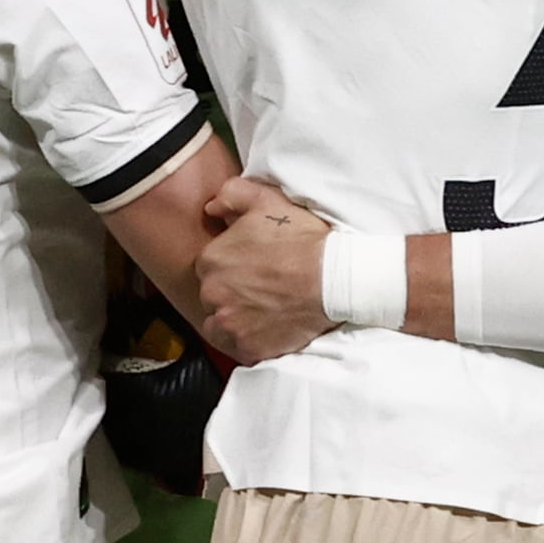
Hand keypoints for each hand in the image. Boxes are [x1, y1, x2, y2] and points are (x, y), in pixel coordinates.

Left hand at [194, 178, 335, 363]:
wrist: (334, 278)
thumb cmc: (302, 240)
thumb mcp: (266, 201)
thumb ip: (231, 195)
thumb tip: (211, 208)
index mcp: (211, 260)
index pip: (209, 268)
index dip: (230, 269)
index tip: (250, 269)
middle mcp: (212, 294)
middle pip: (212, 297)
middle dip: (230, 294)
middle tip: (260, 290)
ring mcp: (229, 324)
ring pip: (219, 326)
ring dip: (234, 320)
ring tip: (262, 312)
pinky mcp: (247, 348)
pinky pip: (238, 348)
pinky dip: (249, 341)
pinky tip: (268, 328)